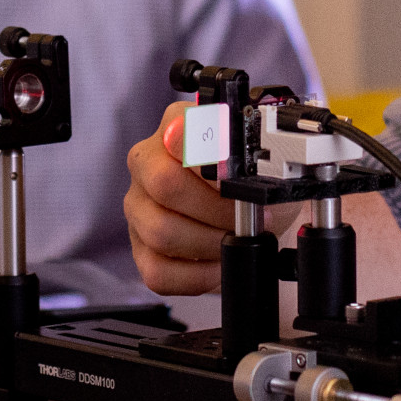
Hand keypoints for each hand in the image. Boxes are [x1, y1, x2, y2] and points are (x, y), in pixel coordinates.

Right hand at [121, 104, 300, 294]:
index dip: (210, 161)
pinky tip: (217, 264)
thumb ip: (241, 152)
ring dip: (209, 244)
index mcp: (176, 125)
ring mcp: (139, 206)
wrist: (260, 213)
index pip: (179, 135)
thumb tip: (224, 157)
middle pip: (165, 185)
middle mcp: (148, 162)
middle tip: (245, 218)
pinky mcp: (140, 248)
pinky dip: (197, 275)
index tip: (237, 180)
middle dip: (216, 209)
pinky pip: (159, 271)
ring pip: (160, 232)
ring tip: (234, 239)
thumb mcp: (261, 159)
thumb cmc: (257, 180)